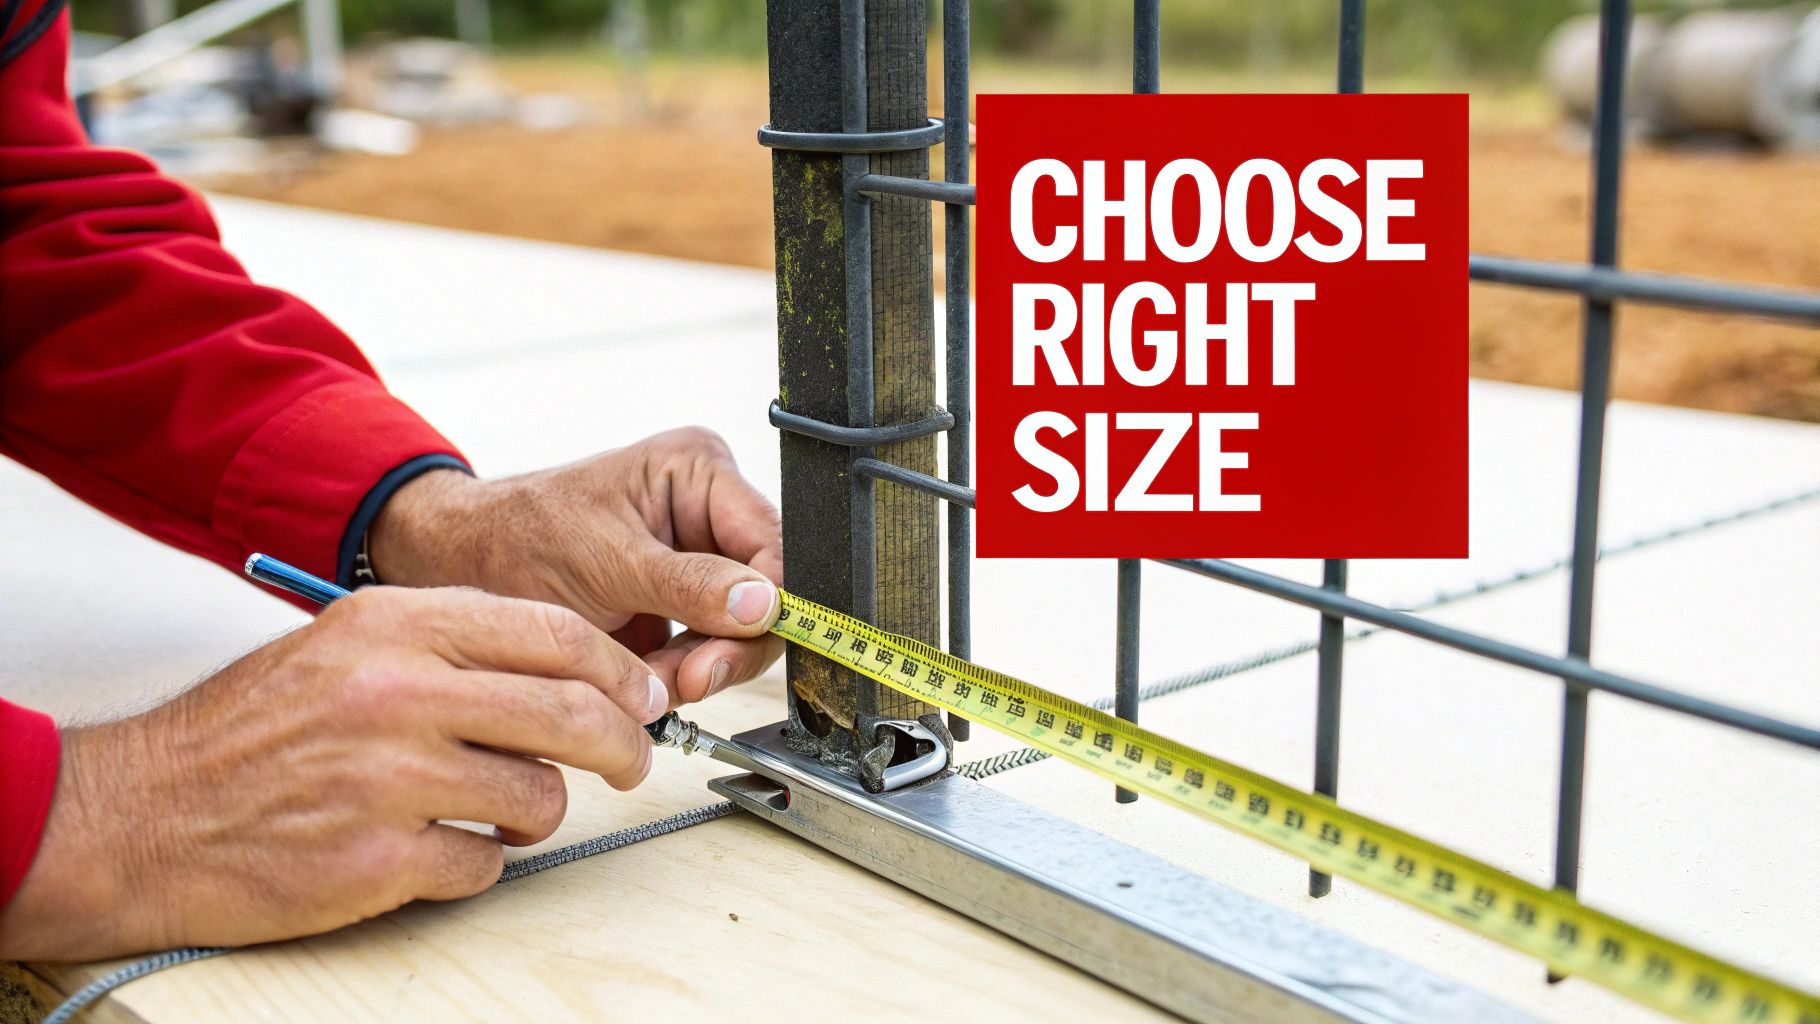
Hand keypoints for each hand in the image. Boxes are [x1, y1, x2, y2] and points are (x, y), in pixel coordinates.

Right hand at [0, 587, 664, 959]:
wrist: (142, 814)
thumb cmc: (249, 731)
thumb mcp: (347, 645)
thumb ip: (452, 645)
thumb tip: (567, 667)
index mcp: (396, 626)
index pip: (554, 634)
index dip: (617, 669)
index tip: (640, 695)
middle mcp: (398, 691)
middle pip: (572, 713)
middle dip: (623, 744)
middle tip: (629, 762)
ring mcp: (389, 778)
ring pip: (540, 795)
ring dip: (537, 809)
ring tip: (497, 806)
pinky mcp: (379, 859)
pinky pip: (488, 864)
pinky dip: (480, 861)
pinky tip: (437, 846)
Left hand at [368, 427, 783, 709]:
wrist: (464, 568)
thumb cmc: (519, 536)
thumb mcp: (607, 559)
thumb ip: (690, 583)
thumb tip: (764, 603)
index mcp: (699, 471)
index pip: (771, 542)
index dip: (770, 599)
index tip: (743, 640)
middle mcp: (708, 513)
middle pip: (766, 594)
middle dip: (728, 645)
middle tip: (691, 678)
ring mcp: (696, 563)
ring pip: (740, 633)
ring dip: (700, 667)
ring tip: (652, 682)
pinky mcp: (679, 609)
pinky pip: (707, 653)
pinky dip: (681, 676)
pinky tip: (648, 682)